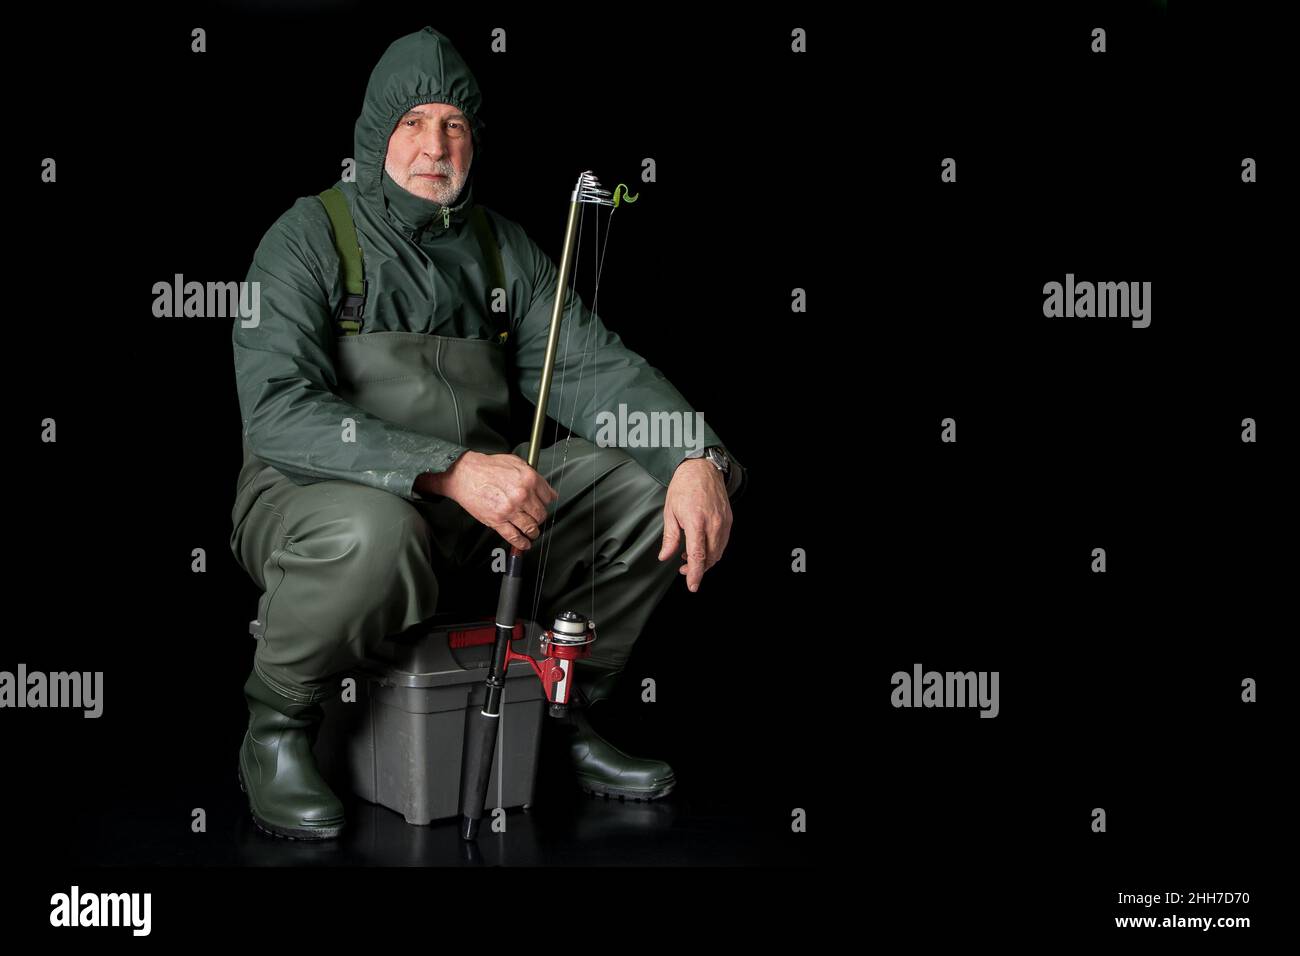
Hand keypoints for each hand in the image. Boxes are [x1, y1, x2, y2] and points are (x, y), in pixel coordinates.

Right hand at [422, 451, 558, 550]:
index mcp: (528, 479)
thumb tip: (545, 488)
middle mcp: (522, 495)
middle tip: (536, 517)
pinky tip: (524, 544)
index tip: (544, 505)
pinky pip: (514, 537)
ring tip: (532, 532)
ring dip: (533, 532)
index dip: (546, 502)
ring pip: (530, 527)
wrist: (464, 474)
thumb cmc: (487, 467)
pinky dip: (521, 543)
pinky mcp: (497, 521)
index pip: (548, 498)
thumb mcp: (515, 462)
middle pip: (541, 514)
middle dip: (539, 518)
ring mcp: (510, 510)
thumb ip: (532, 475)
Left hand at [658, 457, 732, 591]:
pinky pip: (723, 542)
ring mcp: (723, 522)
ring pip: (718, 552)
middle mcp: (713, 524)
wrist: (701, 469)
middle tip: (684, 569)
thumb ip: (669, 537)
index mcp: (696, 522)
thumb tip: (665, 556)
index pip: (698, 556)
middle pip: (710, 558)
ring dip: (706, 561)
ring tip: (690, 558)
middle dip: (698, 569)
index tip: (692, 586)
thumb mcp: (669, 512)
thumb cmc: (684, 487)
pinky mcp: (729, 520)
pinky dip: (713, 550)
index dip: (695, 574)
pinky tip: (702, 547)